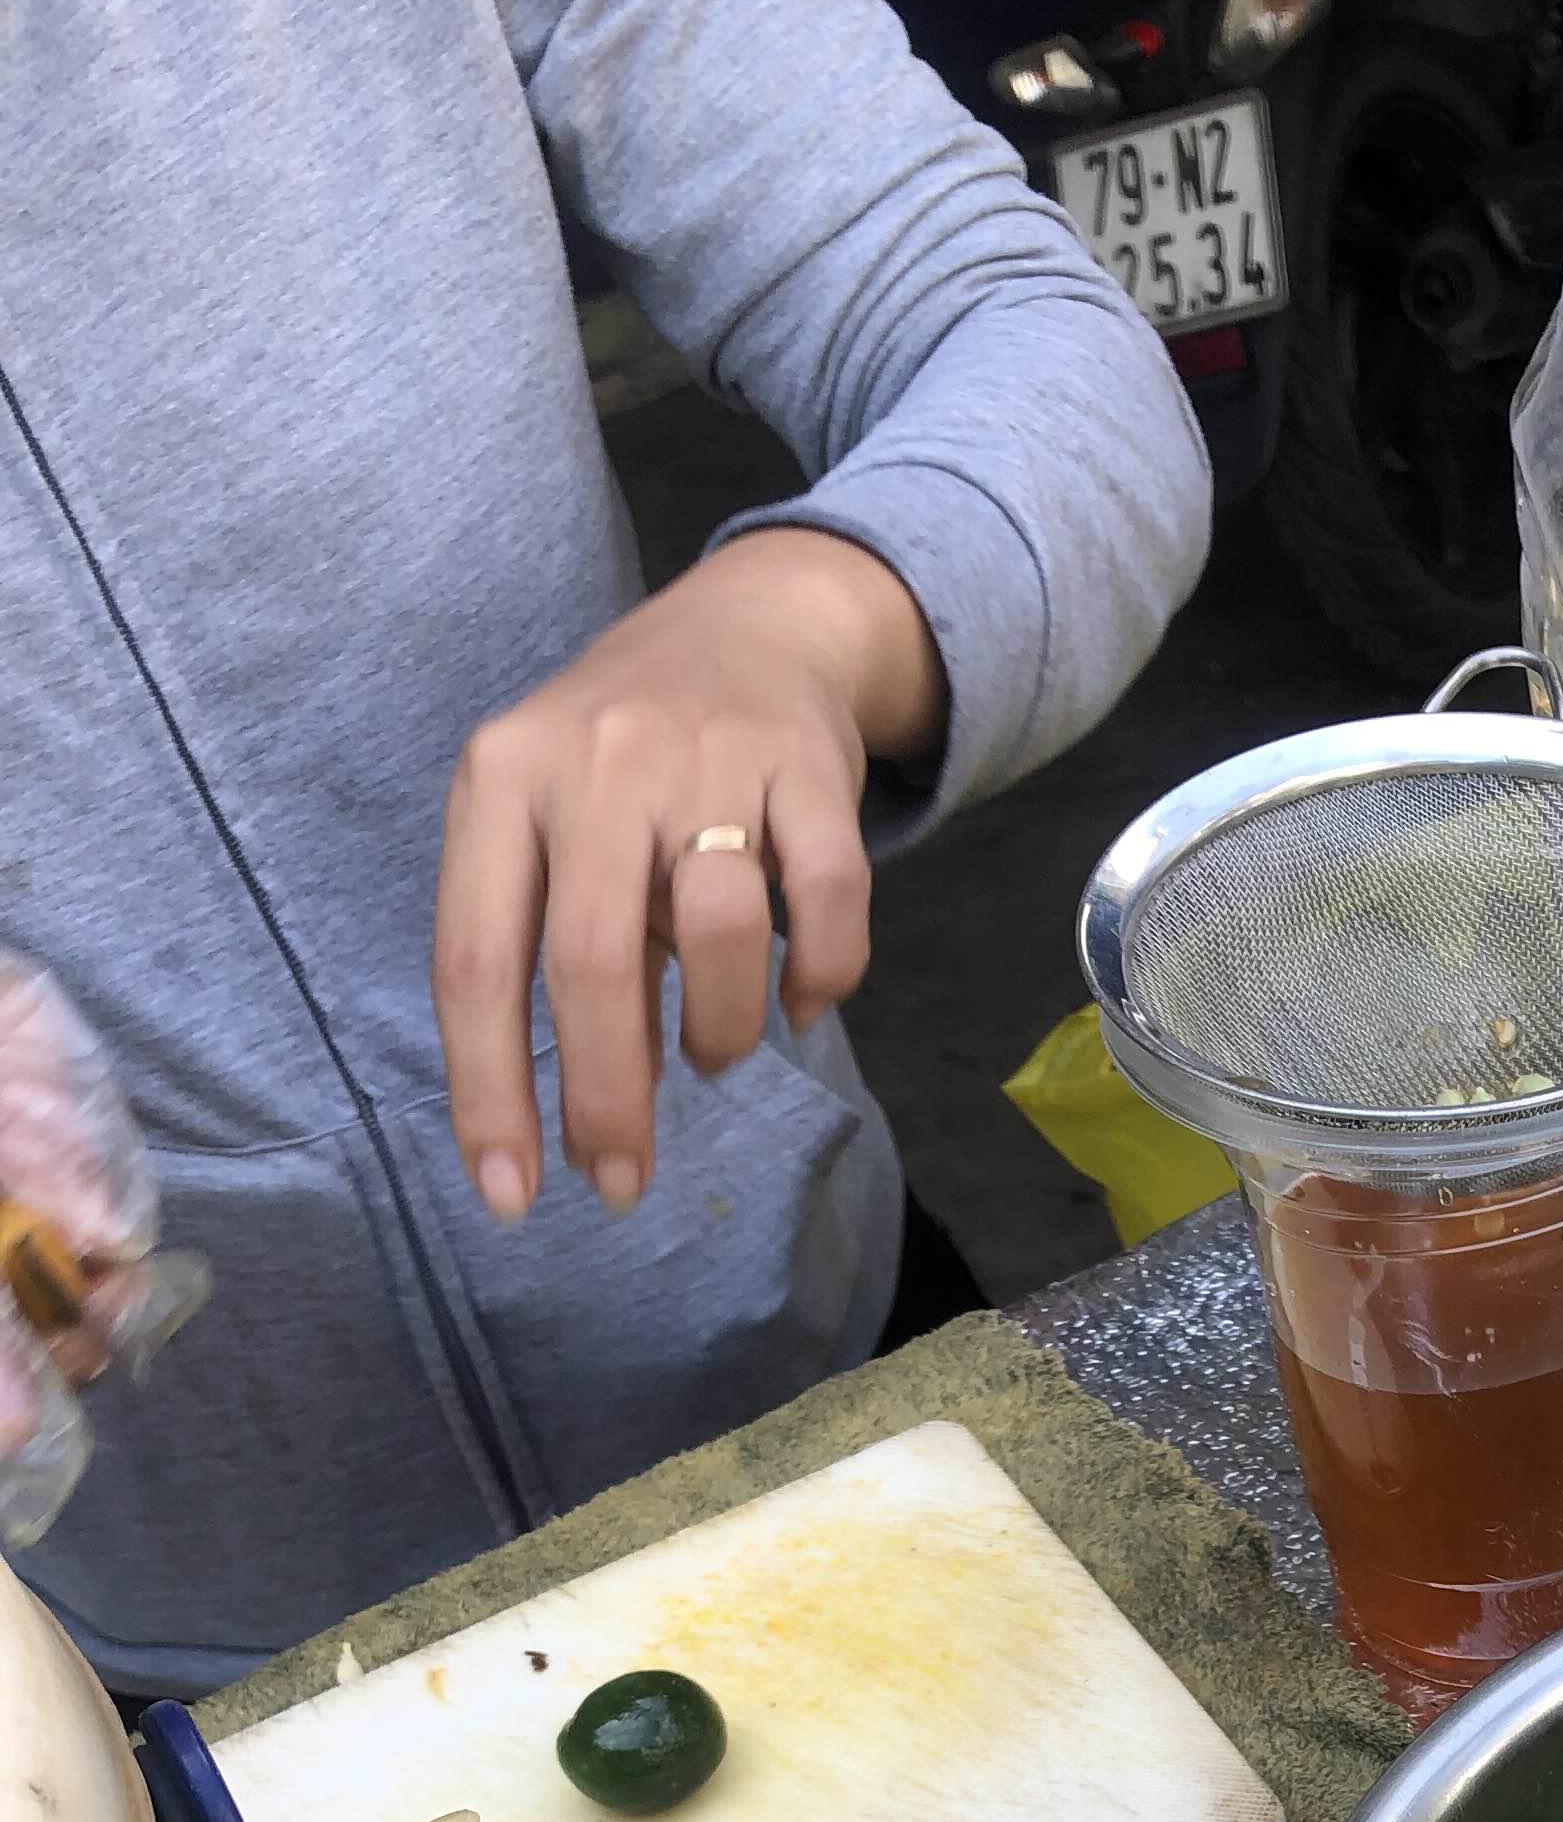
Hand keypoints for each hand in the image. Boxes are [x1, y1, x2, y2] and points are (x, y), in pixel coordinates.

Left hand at [434, 529, 947, 1222]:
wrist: (754, 624)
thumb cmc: (628, 762)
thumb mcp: (553, 825)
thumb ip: (555, 948)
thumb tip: (583, 1115)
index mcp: (501, 781)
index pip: (473, 959)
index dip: (488, 1091)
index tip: (512, 1197)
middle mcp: (594, 763)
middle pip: (589, 963)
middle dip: (606, 1099)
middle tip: (624, 1180)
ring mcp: (707, 758)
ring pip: (719, 933)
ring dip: (719, 1031)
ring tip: (714, 1051)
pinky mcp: (809, 766)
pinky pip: (830, 902)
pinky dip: (823, 977)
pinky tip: (806, 1000)